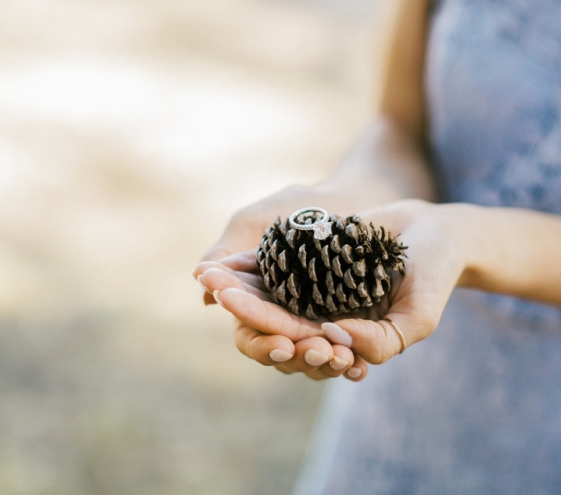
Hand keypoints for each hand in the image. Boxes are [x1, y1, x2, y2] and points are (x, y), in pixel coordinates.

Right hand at [194, 184, 373, 379]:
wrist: (350, 195)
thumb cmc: (298, 207)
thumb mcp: (255, 222)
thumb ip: (228, 251)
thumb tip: (200, 279)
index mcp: (256, 301)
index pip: (250, 335)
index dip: (260, 343)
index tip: (280, 344)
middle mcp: (285, 319)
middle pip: (281, 355)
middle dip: (295, 356)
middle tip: (311, 351)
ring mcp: (319, 325)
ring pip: (313, 361)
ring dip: (323, 363)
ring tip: (339, 356)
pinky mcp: (352, 325)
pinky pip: (351, 354)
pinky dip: (354, 363)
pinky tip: (359, 365)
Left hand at [197, 199, 467, 378]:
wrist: (434, 230)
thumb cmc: (434, 276)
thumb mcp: (419, 316)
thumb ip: (382, 339)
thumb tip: (333, 334)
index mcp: (343, 336)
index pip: (302, 345)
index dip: (276, 338)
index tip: (254, 327)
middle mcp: (323, 313)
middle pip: (274, 318)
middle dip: (244, 307)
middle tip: (216, 292)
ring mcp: (313, 284)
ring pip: (267, 290)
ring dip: (236, 285)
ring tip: (206, 275)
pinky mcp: (308, 255)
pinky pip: (273, 261)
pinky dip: (248, 261)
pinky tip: (222, 258)